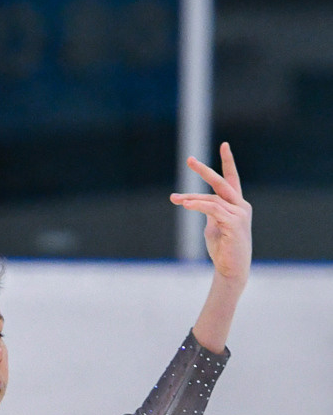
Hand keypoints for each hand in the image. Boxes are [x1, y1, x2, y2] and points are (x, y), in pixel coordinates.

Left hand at [170, 142, 251, 287]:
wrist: (231, 270)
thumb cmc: (222, 250)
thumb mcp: (213, 227)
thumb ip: (209, 212)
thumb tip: (196, 202)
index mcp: (237, 205)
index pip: (232, 179)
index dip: (228, 162)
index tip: (225, 144)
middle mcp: (241, 206)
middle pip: (222, 182)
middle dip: (204, 170)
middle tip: (189, 159)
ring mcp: (239, 214)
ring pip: (211, 199)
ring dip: (190, 198)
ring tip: (174, 199)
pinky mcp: (234, 223)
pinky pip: (212, 209)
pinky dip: (198, 206)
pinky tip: (185, 204)